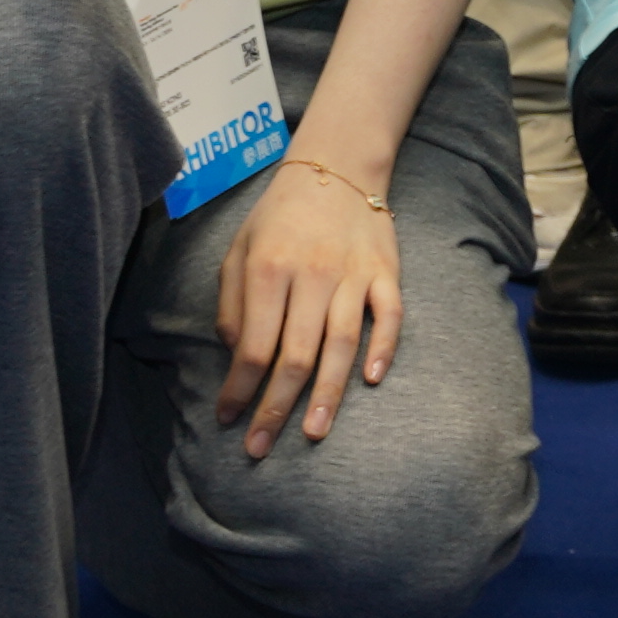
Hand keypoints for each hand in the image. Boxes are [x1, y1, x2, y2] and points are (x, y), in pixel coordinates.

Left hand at [210, 152, 402, 462]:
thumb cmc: (279, 217)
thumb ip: (231, 304)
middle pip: (294, 356)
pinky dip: (384, 348)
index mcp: (268, 269)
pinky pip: (389, 315)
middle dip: (275, 408)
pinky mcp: (386, 272)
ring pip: (340, 345)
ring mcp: (353, 275)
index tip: (227, 419)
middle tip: (260, 448)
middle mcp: (312, 275)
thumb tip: (235, 356)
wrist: (337, 168)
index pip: (252, 346)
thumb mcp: (238, 250)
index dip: (238, 389)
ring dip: (327, 394)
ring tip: (314, 433)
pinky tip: (372, 379)